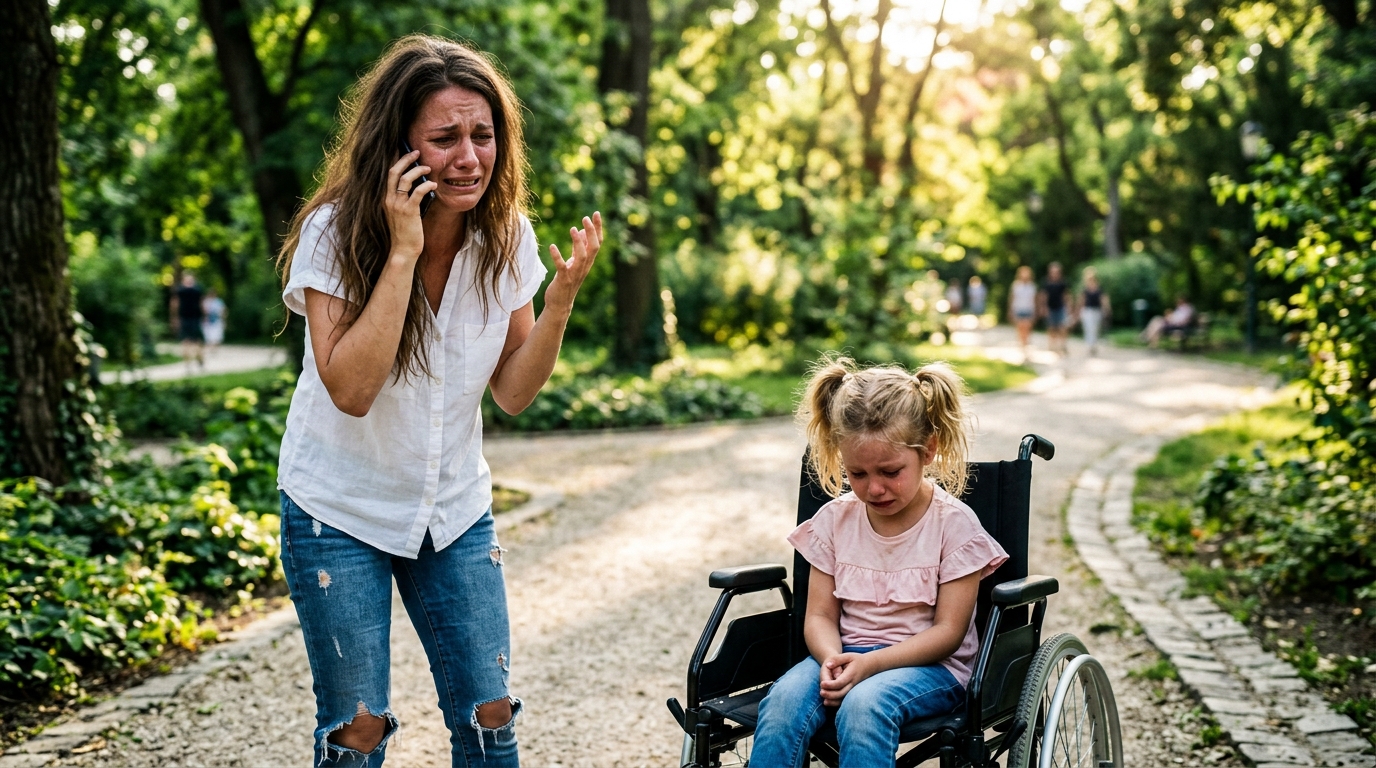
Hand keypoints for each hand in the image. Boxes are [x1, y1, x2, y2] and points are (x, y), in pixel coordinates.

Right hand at [383, 150, 435, 264]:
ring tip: (429, 168)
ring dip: (419, 170)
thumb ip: (405, 198)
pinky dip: (427, 185)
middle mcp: (388, 199)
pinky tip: (434, 185)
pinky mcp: (409, 211)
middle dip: (406, 158)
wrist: (403, 250)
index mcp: (385, 198)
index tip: (403, 150)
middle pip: (394, 171)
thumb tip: (418, 184)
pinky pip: (418, 192)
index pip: (388, 174)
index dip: (395, 160)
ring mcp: (397, 205)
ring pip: (406, 178)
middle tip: (417, 152)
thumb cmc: (405, 232)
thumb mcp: (400, 212)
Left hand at [543, 212, 602, 314]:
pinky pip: (562, 267)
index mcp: (588, 261)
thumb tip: (580, 230)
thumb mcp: (574, 262)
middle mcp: (584, 267)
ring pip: (582, 256)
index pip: (598, 242)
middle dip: (591, 232)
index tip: (596, 213)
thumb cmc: (567, 280)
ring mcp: (575, 273)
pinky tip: (552, 246)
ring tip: (572, 229)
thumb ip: (578, 247)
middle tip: (585, 218)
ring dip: (578, 242)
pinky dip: (557, 257)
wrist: (560, 303)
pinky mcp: (564, 279)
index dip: (598, 228)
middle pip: (594, 247)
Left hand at [818, 652, 872, 705]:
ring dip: (833, 701)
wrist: (868, 666)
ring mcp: (853, 690)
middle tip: (821, 692)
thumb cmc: (856, 660)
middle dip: (831, 694)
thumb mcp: (847, 656)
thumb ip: (837, 659)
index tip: (822, 683)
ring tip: (824, 700)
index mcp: (851, 674)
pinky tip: (827, 702)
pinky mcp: (852, 693)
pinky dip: (836, 703)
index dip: (831, 684)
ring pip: (843, 698)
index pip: (841, 682)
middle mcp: (853, 684)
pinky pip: (844, 700)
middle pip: (842, 692)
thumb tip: (827, 665)